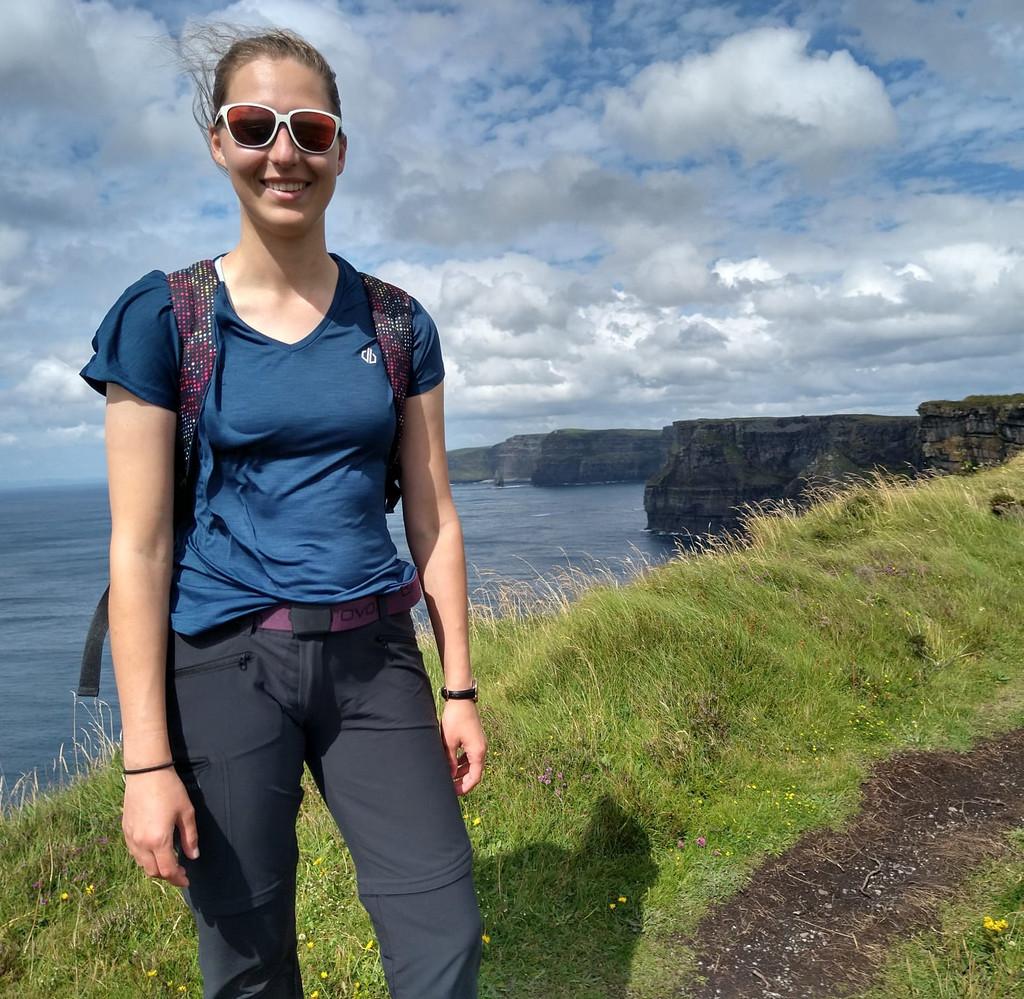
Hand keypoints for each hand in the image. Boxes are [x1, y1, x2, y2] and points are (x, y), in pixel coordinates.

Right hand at [122, 768, 199, 887]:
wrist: (146, 772)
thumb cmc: (170, 790)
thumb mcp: (186, 812)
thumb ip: (190, 837)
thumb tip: (193, 856)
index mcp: (158, 840)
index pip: (167, 870)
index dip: (178, 878)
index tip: (187, 879)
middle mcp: (141, 843)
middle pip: (153, 871)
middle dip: (167, 875)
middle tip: (180, 871)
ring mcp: (130, 838)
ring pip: (141, 864)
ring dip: (155, 867)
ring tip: (169, 861)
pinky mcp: (124, 830)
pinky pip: (134, 853)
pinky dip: (145, 858)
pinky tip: (156, 850)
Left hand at [439, 699, 485, 795]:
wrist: (461, 699)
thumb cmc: (455, 719)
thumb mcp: (449, 742)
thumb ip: (450, 761)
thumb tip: (450, 775)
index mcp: (477, 752)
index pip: (475, 777)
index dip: (465, 787)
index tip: (455, 793)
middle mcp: (481, 749)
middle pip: (474, 772)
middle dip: (462, 781)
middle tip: (450, 788)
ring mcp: (479, 743)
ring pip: (472, 763)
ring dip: (462, 771)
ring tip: (449, 776)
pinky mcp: (475, 738)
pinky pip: (470, 755)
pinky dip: (463, 761)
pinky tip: (452, 763)